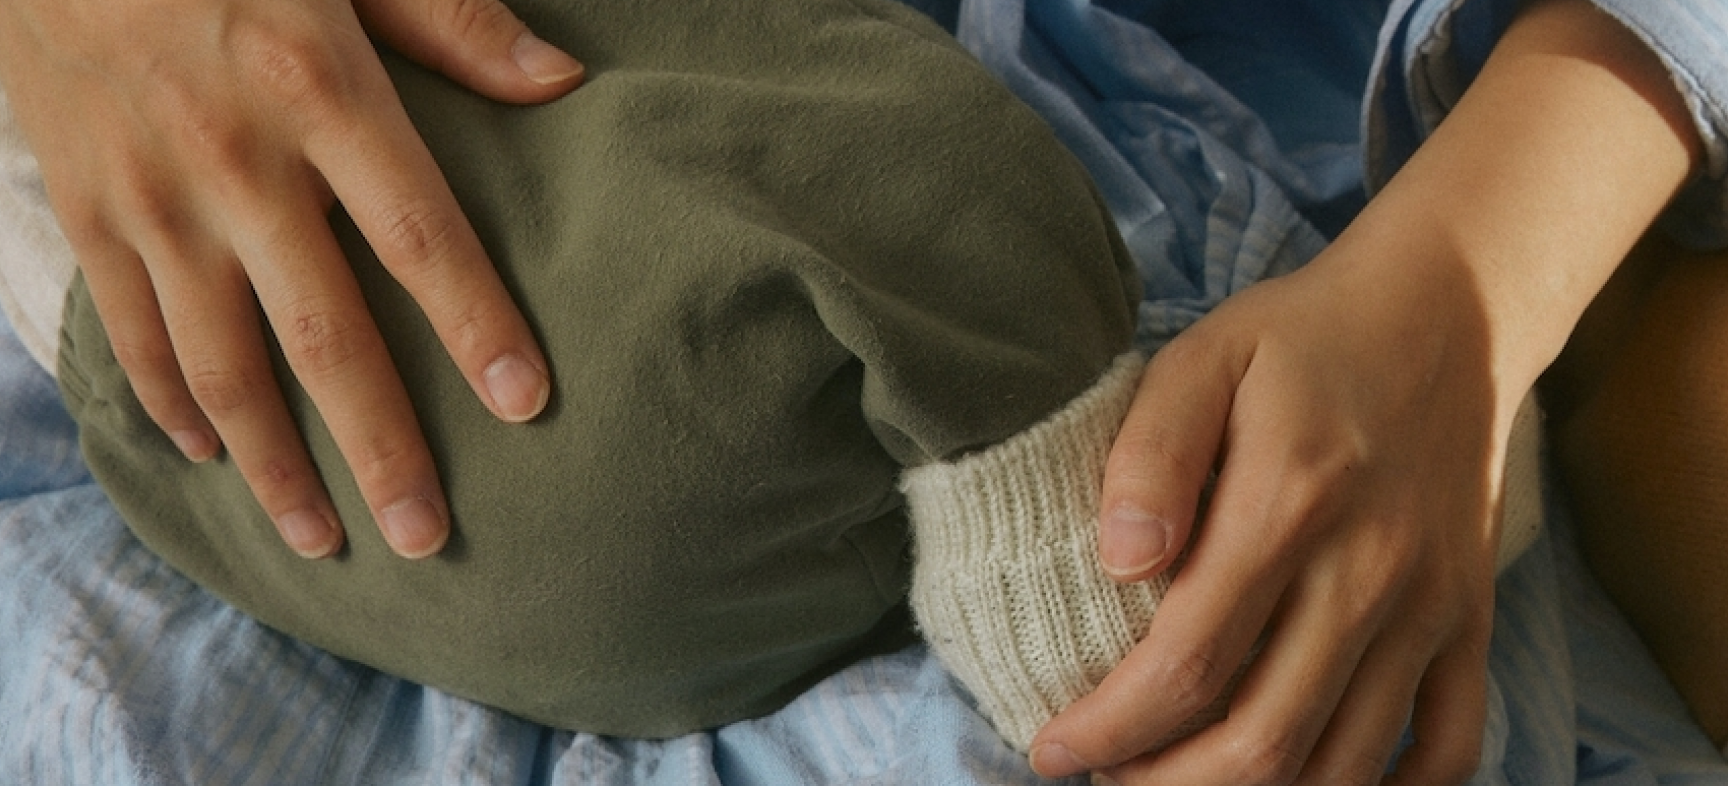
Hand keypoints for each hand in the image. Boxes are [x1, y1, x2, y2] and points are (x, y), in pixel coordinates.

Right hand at [0, 0, 581, 557]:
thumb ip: (454, 20)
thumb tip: (562, 80)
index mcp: (318, 88)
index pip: (419, 232)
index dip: (475, 323)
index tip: (525, 404)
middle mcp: (234, 162)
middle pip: (322, 335)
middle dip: (379, 447)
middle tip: (426, 536)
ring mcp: (152, 199)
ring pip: (221, 366)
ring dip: (275, 465)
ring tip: (323, 542)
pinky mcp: (89, 213)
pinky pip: (135, 336)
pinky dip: (178, 406)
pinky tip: (219, 457)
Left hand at [1027, 0, 1703, 779]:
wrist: (1447, 311)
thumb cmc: (1302, 338)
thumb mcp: (1203, 359)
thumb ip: (1152, 457)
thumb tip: (1119, 564)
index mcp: (1290, 506)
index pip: (1186, 664)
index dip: (1109, 728)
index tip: (1053, 749)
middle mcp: (1368, 573)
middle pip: (1264, 741)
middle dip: (1165, 782)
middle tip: (1105, 775)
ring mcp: (1429, 606)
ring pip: (1345, 763)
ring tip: (1178, 780)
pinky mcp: (1469, 618)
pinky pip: (1448, 743)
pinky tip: (1311, 781)